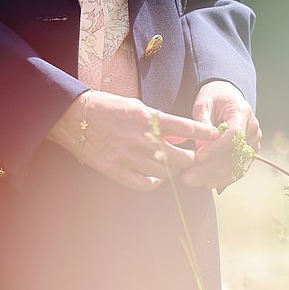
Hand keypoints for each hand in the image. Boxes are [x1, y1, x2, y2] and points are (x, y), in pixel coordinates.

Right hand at [47, 90, 219, 191]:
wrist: (73, 116)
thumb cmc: (105, 106)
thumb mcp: (134, 105)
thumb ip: (156, 120)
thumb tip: (178, 134)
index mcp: (144, 116)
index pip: (183, 126)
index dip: (202, 132)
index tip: (215, 135)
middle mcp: (139, 137)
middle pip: (178, 156)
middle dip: (190, 157)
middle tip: (193, 157)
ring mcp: (127, 155)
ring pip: (165, 171)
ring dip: (174, 170)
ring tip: (176, 166)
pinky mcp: (115, 170)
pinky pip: (144, 184)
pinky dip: (155, 182)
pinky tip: (157, 177)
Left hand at [182, 80, 260, 190]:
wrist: (226, 97)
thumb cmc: (213, 98)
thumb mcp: (203, 103)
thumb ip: (202, 123)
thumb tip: (200, 148)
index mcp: (242, 112)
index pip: (234, 134)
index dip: (217, 148)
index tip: (198, 156)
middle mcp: (253, 129)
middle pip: (235, 154)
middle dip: (211, 168)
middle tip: (188, 176)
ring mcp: (253, 142)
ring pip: (237, 165)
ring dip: (215, 176)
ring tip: (192, 180)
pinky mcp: (249, 153)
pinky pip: (238, 170)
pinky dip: (223, 178)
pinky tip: (207, 183)